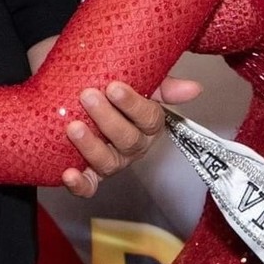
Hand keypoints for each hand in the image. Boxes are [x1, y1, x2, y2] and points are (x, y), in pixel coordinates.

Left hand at [60, 75, 200, 197]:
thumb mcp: (131, 77)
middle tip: (87, 96)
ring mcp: (112, 161)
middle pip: (128, 140)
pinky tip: (68, 173)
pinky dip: (79, 184)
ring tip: (73, 126)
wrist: (67, 88)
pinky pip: (89, 186)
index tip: (113, 86)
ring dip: (90, 146)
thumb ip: (160, 84)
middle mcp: (132, 146)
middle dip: (107, 119)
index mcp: (145, 124)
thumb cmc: (104, 84)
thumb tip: (195, 88)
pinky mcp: (89, 174)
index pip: (149, 119)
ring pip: (108, 163)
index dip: (132, 104)